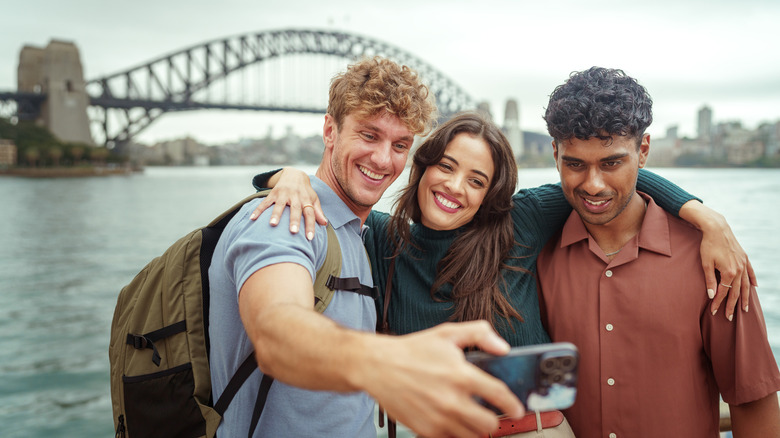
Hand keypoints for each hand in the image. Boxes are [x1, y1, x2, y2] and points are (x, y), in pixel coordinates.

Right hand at [250, 168, 326, 239]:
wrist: (294, 174)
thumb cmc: (305, 191)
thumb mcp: (313, 198)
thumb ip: (318, 211)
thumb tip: (325, 224)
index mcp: (306, 199)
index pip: (310, 213)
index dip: (311, 225)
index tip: (310, 238)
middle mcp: (295, 196)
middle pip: (295, 209)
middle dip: (294, 220)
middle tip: (293, 231)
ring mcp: (283, 194)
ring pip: (280, 205)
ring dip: (276, 214)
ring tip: (272, 224)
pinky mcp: (273, 193)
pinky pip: (265, 202)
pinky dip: (258, 210)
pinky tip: (252, 219)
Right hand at [365, 322, 523, 437]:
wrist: (378, 366)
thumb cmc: (412, 350)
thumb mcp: (447, 333)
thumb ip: (479, 334)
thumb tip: (503, 348)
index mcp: (461, 375)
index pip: (499, 396)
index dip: (513, 404)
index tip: (517, 408)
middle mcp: (452, 400)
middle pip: (489, 424)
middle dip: (494, 419)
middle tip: (490, 413)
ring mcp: (439, 418)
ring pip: (473, 436)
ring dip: (476, 429)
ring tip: (472, 419)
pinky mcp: (425, 430)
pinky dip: (455, 434)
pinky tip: (452, 422)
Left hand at [698, 209, 756, 319]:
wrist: (717, 228)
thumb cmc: (708, 246)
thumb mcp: (705, 264)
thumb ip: (709, 281)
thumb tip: (711, 295)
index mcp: (729, 272)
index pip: (724, 292)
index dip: (718, 303)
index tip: (714, 312)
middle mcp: (739, 270)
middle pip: (736, 292)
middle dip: (732, 306)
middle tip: (730, 317)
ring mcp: (744, 264)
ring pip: (745, 285)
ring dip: (744, 297)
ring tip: (744, 309)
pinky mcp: (744, 258)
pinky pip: (750, 272)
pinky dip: (752, 280)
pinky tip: (755, 288)